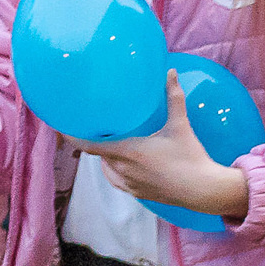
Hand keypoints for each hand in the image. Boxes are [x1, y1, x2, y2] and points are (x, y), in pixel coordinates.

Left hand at [67, 71, 249, 219]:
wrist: (203, 190)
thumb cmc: (190, 157)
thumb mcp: (180, 125)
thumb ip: (173, 98)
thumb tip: (171, 72)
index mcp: (127, 152)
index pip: (88, 146)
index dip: (72, 138)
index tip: (60, 129)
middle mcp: (122, 169)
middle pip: (98, 155)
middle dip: (95, 142)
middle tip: (95, 128)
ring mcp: (129, 184)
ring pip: (107, 169)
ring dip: (105, 158)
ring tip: (109, 144)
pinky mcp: (137, 194)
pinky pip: (117, 181)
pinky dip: (115, 172)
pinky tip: (122, 165)